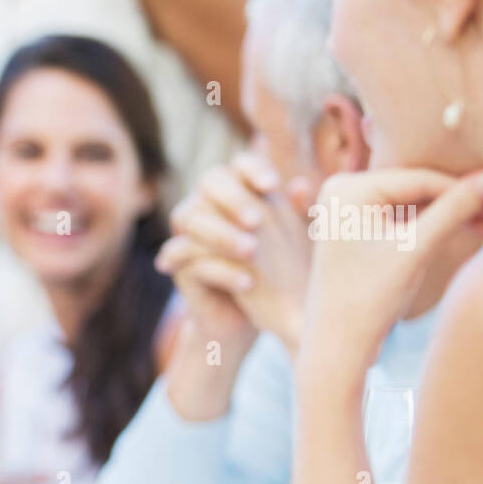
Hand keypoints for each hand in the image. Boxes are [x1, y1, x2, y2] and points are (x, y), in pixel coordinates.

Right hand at [160, 153, 313, 352]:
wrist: (260, 318)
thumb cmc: (282, 272)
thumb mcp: (298, 243)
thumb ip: (301, 215)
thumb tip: (301, 186)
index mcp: (240, 192)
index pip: (239, 165)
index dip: (252, 169)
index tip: (272, 186)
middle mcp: (210, 205)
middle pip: (209, 181)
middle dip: (233, 198)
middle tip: (257, 221)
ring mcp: (190, 233)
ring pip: (191, 218)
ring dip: (221, 234)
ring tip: (252, 253)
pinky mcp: (180, 266)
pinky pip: (187, 259)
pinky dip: (218, 270)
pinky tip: (247, 283)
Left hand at [299, 168, 482, 377]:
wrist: (337, 344)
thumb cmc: (369, 298)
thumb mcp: (416, 250)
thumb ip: (453, 211)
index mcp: (347, 189)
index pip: (419, 180)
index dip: (465, 190)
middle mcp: (342, 192)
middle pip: (417, 191)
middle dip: (462, 206)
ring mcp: (350, 212)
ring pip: (415, 207)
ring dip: (453, 218)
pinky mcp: (359, 231)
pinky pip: (403, 221)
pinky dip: (433, 230)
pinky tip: (474, 233)